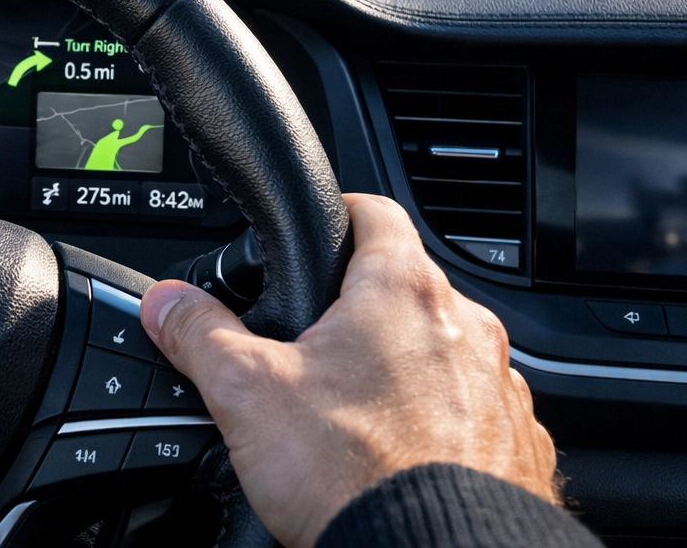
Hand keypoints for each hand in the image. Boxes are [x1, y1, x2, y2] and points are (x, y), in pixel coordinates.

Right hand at [141, 193, 556, 547]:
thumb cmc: (356, 476)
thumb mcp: (248, 393)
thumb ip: (202, 334)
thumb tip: (168, 304)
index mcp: (402, 290)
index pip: (373, 210)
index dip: (337, 215)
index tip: (317, 232)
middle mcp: (466, 326)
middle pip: (406, 287)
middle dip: (361, 311)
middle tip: (314, 350)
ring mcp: (500, 386)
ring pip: (444, 351)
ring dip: (406, 368)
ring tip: (354, 415)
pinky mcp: (518, 443)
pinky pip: (476, 412)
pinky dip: (442, 423)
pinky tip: (402, 456)